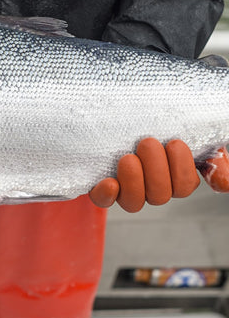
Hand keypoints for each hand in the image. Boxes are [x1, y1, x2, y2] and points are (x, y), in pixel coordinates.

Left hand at [89, 138, 228, 211]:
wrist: (124, 115)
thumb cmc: (163, 126)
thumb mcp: (195, 137)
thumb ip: (214, 159)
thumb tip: (226, 184)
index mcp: (173, 178)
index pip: (183, 187)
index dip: (181, 169)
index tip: (175, 143)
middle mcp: (150, 188)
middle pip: (159, 196)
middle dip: (155, 170)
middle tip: (147, 143)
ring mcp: (125, 189)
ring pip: (134, 202)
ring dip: (134, 180)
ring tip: (128, 157)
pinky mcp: (101, 187)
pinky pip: (103, 201)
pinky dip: (106, 194)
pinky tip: (109, 182)